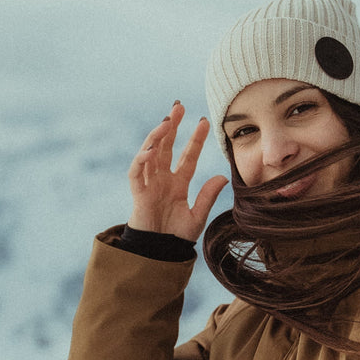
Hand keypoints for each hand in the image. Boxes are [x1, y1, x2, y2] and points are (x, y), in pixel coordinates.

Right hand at [127, 101, 227, 240]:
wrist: (160, 254)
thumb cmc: (177, 238)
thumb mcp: (197, 216)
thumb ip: (208, 197)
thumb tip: (222, 176)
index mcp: (178, 184)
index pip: (187, 156)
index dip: (195, 140)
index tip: (204, 122)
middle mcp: (162, 179)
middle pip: (166, 147)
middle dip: (172, 126)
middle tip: (179, 106)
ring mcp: (149, 184)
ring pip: (150, 153)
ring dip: (157, 136)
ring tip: (167, 120)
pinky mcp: (138, 193)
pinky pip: (137, 172)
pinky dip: (141, 160)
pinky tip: (150, 148)